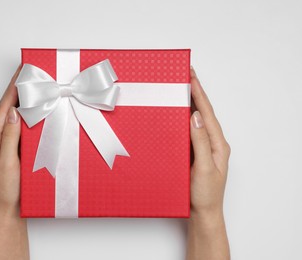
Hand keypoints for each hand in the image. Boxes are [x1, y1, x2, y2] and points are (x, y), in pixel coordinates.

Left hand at [0, 65, 21, 214]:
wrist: (10, 211)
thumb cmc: (6, 192)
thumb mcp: (7, 165)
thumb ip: (10, 139)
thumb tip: (14, 114)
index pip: (2, 111)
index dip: (11, 91)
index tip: (20, 75)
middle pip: (6, 110)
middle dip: (16, 90)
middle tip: (27, 73)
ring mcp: (5, 144)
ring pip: (14, 117)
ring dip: (22, 100)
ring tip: (32, 85)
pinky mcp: (15, 149)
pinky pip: (21, 128)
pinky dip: (28, 116)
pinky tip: (35, 109)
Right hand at [186, 66, 230, 259]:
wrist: (202, 213)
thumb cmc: (206, 195)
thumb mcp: (204, 168)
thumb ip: (201, 143)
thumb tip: (195, 118)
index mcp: (218, 144)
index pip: (207, 114)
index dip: (199, 94)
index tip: (191, 77)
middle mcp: (212, 143)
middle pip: (202, 113)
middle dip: (195, 92)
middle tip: (186, 75)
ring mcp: (203, 147)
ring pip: (195, 120)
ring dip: (189, 103)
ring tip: (181, 87)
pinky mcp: (194, 153)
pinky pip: (188, 131)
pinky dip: (182, 118)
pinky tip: (176, 113)